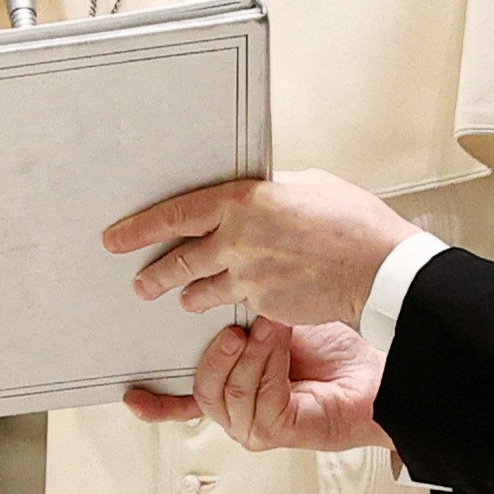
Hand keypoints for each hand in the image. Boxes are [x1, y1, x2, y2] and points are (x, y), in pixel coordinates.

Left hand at [104, 168, 416, 326]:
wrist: (378, 267)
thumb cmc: (352, 221)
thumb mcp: (306, 184)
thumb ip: (270, 192)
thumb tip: (256, 193)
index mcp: (243, 199)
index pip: (176, 213)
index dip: (141, 227)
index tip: (116, 238)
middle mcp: (237, 238)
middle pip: (180, 259)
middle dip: (155, 274)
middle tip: (140, 282)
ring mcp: (248, 276)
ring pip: (202, 290)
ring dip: (188, 295)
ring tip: (180, 299)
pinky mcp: (263, 305)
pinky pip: (236, 307)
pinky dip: (229, 307)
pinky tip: (230, 309)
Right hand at [125, 318, 391, 451]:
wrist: (382, 364)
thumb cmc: (337, 342)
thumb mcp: (276, 314)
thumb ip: (242, 307)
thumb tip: (212, 268)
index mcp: (233, 380)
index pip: (182, 396)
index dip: (155, 399)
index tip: (130, 392)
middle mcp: (240, 408)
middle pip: (199, 391)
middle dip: (213, 356)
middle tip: (232, 328)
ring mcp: (256, 423)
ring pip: (225, 394)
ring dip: (249, 356)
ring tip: (268, 328)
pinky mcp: (278, 431)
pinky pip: (257, 403)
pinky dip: (269, 368)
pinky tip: (282, 346)